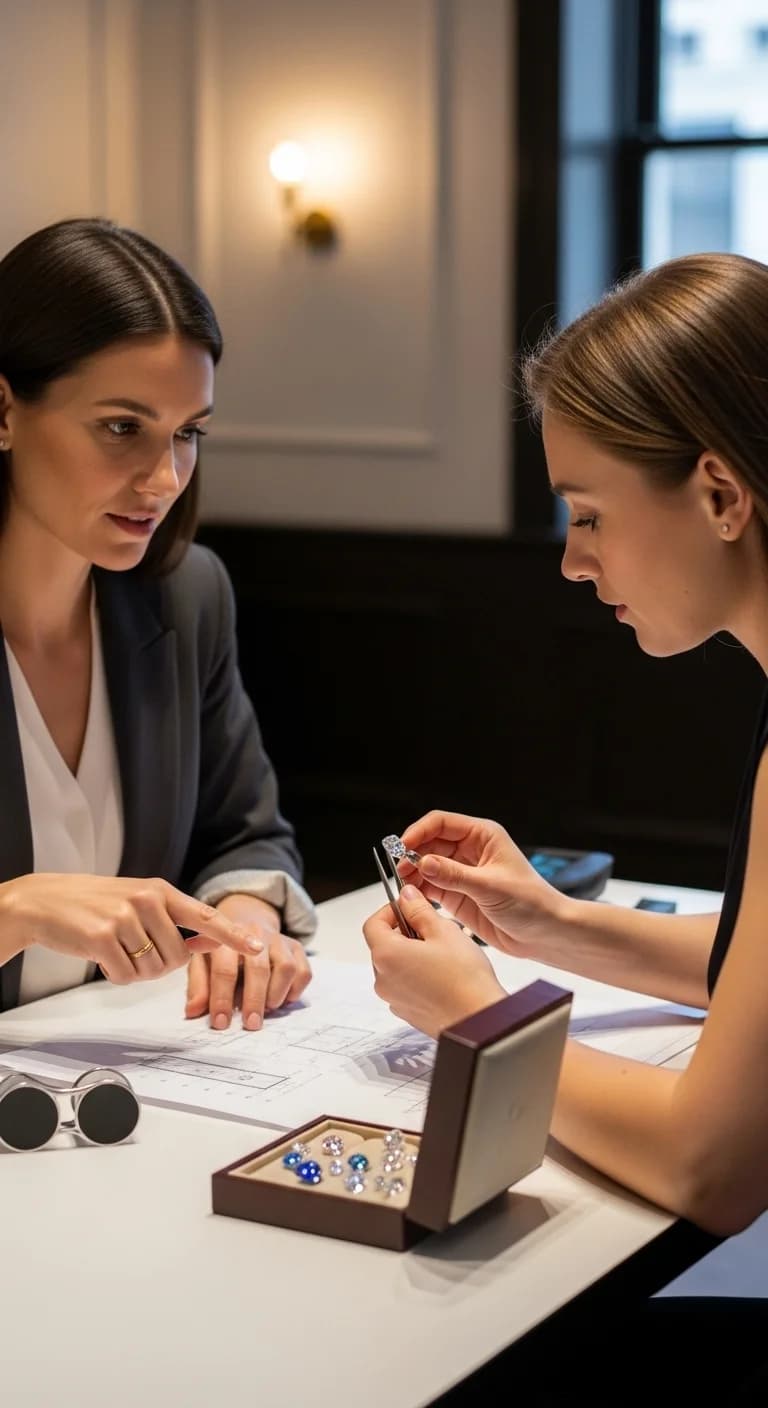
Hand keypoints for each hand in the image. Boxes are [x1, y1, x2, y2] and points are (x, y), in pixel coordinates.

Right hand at [0, 873, 265, 983]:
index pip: (205, 916)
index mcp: (161, 891)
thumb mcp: (141, 902)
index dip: (233, 934)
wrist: (46, 901)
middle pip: (177, 958)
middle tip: (135, 949)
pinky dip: (116, 974)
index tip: (257, 946)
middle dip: (159, 965)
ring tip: (117, 948)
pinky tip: (102, 955)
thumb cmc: (97, 904)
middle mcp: (147, 900)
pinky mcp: (104, 937)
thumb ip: (176, 921)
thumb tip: (211, 940)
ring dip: (136, 970)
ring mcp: (125, 917)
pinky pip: (126, 975)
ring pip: (153, 970)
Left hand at [185, 894, 311, 1028]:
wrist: (245, 924)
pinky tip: (282, 999)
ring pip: (286, 967)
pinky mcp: (296, 947)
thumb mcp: (202, 963)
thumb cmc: (220, 952)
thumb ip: (198, 987)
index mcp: (225, 938)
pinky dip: (294, 990)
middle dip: (253, 1000)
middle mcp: (254, 934)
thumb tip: (192, 1012)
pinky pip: (303, 971)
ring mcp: (278, 940)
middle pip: (258, 969)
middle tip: (250, 1024)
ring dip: (276, 993)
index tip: (220, 1023)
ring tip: (267, 1009)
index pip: (224, 969)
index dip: (221, 998)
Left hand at [363, 884, 506, 1037]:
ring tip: (443, 953)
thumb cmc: (465, 979)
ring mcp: (393, 998)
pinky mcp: (407, 1012)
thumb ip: (419, 910)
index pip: (373, 924)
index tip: (408, 907)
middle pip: (384, 945)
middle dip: (405, 932)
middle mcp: (383, 979)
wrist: (479, 1021)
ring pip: (396, 966)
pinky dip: (417, 975)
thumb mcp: (443, 931)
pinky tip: (443, 975)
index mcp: (387, 955)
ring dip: (413, 954)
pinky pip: (405, 985)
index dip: (389, 911)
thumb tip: (407, 897)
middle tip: (432, 929)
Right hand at [397, 810, 566, 956]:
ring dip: (413, 873)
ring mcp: (462, 873)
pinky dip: (419, 890)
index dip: (419, 832)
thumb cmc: (530, 903)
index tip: (403, 846)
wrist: (544, 934)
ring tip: (403, 885)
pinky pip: (431, 887)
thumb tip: (423, 863)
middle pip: (430, 843)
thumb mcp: (490, 887)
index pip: (441, 823)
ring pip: (427, 865)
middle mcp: (470, 851)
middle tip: (400, 870)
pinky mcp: (458, 895)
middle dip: (412, 854)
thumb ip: (454, 875)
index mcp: (482, 836)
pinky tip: (412, 897)